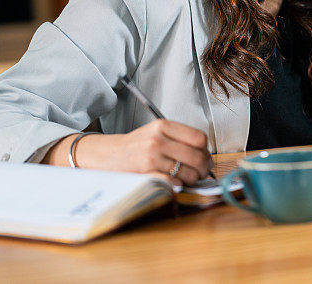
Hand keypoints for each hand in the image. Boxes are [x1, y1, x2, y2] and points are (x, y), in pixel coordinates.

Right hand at [45, 120, 212, 186]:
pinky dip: (178, 185)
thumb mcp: (156, 132)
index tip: (204, 156)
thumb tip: (204, 154)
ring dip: (191, 179)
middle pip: (197, 156)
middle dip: (203, 168)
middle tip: (200, 172)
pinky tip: (175, 183)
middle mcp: (158, 139)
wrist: (107, 155)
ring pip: (187, 172)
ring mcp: (151, 157)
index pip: (199, 138)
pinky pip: (172, 182)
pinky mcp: (145, 173)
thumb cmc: (135, 146)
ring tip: (186, 178)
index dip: (205, 150)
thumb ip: (179, 139)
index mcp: (163, 126)